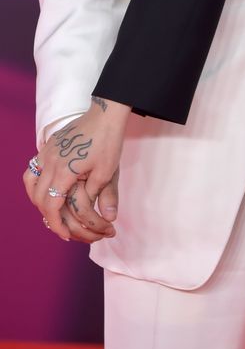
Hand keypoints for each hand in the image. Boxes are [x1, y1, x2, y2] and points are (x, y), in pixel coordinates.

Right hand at [23, 97, 129, 240]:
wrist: (105, 114)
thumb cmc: (108, 141)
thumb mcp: (107, 171)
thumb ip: (100, 195)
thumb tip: (109, 218)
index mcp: (64, 171)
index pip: (51, 205)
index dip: (56, 224)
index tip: (65, 234)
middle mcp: (50, 162)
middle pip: (39, 197)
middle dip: (48, 215)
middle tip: (60, 226)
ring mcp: (46, 152)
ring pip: (31, 182)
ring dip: (38, 198)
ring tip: (50, 208)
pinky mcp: (48, 145)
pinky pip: (34, 168)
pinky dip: (36, 182)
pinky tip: (47, 187)